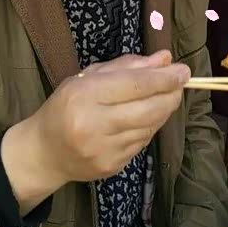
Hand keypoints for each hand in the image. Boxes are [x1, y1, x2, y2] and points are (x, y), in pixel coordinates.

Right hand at [1, 50, 189, 213]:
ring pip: (149, 127)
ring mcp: (104, 149)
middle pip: (148, 109)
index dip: (164, 78)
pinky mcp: (112, 167)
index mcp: (85, 95)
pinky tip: (145, 118)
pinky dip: (150, 127)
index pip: (135, 85)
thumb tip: (165, 59)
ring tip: (164, 97)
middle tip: (181, 83)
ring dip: (163, 110)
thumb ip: (128, 66)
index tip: (184, 70)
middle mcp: (94, 124)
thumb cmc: (65, 106)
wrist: (43, 152)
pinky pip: (141, 143)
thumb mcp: (89, 77)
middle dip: (170, 94)